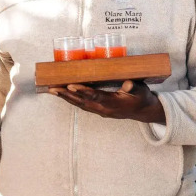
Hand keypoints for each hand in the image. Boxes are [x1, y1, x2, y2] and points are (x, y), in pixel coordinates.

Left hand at [47, 79, 165, 123]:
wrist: (143, 111)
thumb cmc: (141, 98)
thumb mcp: (141, 91)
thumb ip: (134, 87)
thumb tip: (128, 83)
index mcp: (114, 104)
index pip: (95, 97)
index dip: (83, 91)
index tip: (71, 86)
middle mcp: (104, 109)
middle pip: (82, 102)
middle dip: (67, 95)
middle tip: (53, 88)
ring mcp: (100, 111)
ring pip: (80, 104)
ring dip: (66, 98)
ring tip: (52, 90)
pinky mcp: (99, 110)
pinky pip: (82, 105)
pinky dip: (71, 99)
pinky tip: (63, 94)